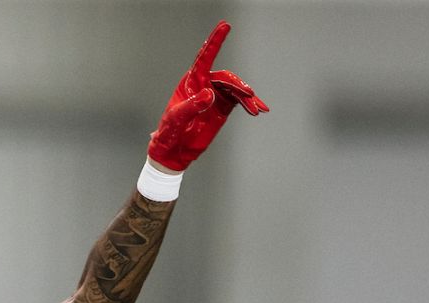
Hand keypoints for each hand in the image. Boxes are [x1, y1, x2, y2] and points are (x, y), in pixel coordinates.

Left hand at [147, 20, 268, 171]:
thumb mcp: (177, 119)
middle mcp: (204, 85)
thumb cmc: (170, 132)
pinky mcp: (223, 107)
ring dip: (247, 97)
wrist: (175, 152)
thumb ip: (192, 106)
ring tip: (256, 109)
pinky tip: (258, 110)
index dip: (215, 41)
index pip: (204, 57)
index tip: (226, 25)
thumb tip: (209, 94)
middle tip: (249, 94)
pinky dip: (250, 104)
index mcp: (190, 82)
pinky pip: (240, 100)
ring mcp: (215, 95)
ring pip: (235, 89)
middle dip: (239, 85)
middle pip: (226, 77)